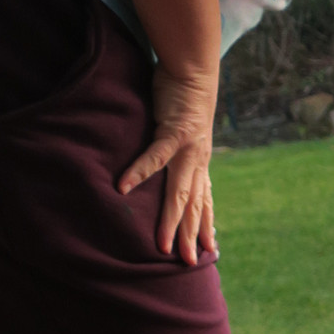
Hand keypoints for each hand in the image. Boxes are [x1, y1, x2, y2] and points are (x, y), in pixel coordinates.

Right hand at [119, 62, 219, 264]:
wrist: (193, 70)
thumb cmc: (184, 100)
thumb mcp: (184, 133)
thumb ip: (178, 153)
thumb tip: (172, 168)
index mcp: (199, 163)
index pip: (204, 201)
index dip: (206, 226)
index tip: (210, 250)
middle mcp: (197, 162)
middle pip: (194, 206)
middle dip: (191, 236)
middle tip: (190, 264)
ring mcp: (187, 150)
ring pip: (179, 193)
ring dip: (170, 220)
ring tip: (161, 245)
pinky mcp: (172, 133)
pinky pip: (154, 157)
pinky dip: (139, 172)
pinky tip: (124, 188)